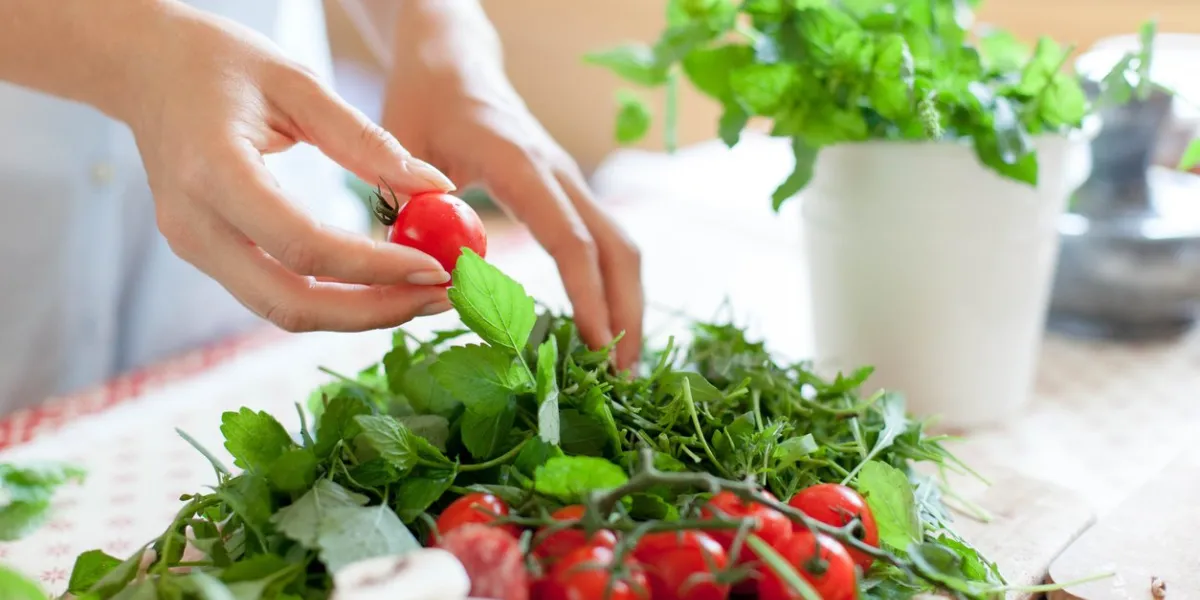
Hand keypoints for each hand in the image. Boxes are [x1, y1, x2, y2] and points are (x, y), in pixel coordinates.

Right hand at [124, 3, 459, 331]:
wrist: (143, 68)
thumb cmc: (219, 61)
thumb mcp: (297, 82)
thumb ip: (366, 139)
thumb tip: (435, 187)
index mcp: (213, 173)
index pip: (304, 246)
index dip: (373, 268)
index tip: (434, 267)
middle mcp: (195, 226)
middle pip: (292, 303)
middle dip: (375, 311)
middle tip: (441, 297)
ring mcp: (195, 248)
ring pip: (284, 311)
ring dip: (359, 314)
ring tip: (423, 294)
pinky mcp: (206, 256)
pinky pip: (275, 294)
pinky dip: (332, 298)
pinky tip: (380, 283)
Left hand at [382, 6, 643, 369]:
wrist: (452, 60)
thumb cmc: (422, 100)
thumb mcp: (398, 148)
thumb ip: (405, 208)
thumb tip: (424, 278)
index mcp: (522, 164)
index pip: (571, 238)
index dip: (588, 294)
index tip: (595, 344)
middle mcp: (559, 173)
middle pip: (617, 248)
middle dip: (626, 313)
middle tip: (621, 378)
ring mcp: (569, 183)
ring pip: (620, 248)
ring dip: (627, 306)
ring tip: (619, 368)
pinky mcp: (566, 195)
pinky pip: (602, 244)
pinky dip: (611, 289)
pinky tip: (601, 329)